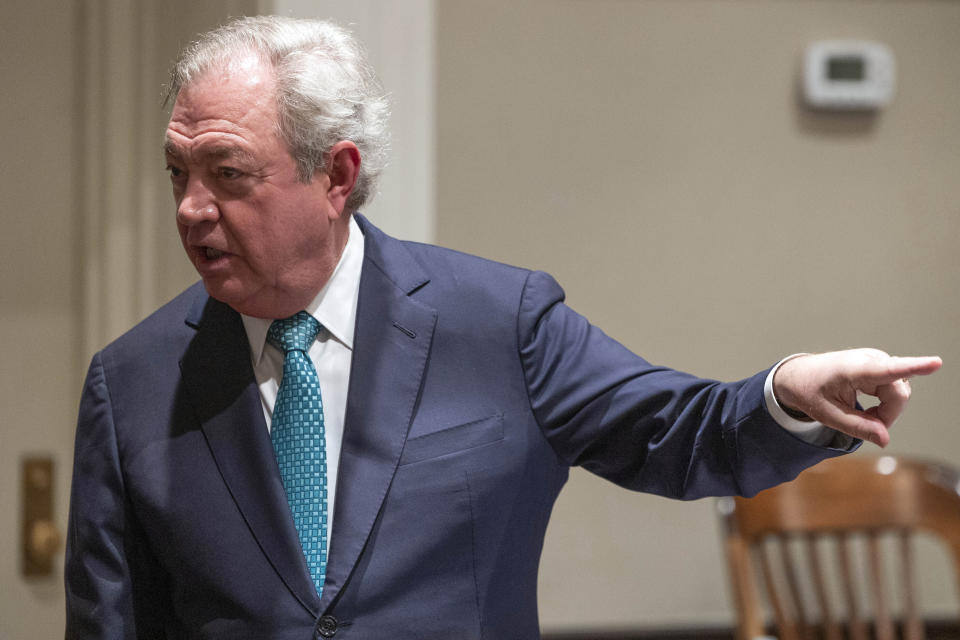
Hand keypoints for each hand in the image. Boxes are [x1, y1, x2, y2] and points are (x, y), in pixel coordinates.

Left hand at [773, 349, 941, 446]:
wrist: (798, 376)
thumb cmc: (809, 391)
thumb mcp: (827, 415)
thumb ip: (857, 427)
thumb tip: (885, 439)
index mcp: (852, 369)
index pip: (888, 369)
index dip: (914, 366)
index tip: (936, 362)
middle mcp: (869, 360)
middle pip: (898, 393)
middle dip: (888, 415)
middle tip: (866, 426)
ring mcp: (877, 361)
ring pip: (899, 393)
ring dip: (886, 410)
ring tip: (862, 415)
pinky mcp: (880, 366)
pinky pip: (894, 390)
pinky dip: (884, 405)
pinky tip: (868, 409)